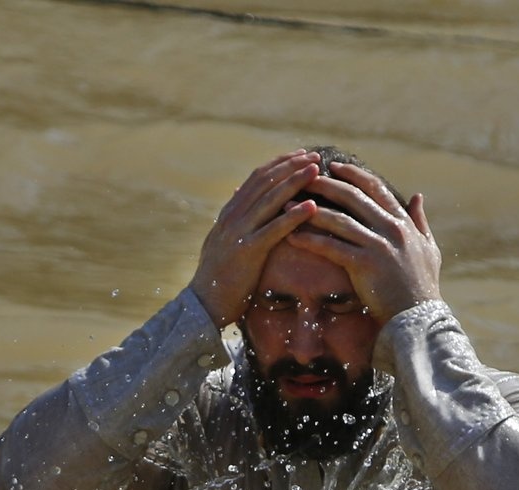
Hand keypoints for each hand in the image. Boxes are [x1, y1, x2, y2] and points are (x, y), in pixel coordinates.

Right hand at [189, 149, 322, 327]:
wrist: (203, 305)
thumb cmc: (218, 280)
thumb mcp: (225, 244)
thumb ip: (235, 223)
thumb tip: (241, 204)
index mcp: (229, 214)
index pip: (256, 179)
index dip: (279, 164)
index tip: (298, 155)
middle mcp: (233, 217)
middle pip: (264, 182)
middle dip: (290, 166)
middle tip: (313, 155)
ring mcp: (238, 233)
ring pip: (270, 199)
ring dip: (295, 182)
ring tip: (315, 170)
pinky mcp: (247, 251)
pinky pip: (274, 229)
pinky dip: (294, 216)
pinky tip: (312, 207)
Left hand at [285, 162, 441, 320]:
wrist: (418, 318)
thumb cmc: (422, 286)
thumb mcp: (428, 248)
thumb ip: (420, 220)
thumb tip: (417, 196)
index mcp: (403, 222)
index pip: (375, 188)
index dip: (353, 175)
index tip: (334, 167)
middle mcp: (391, 229)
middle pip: (353, 197)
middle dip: (326, 185)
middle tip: (304, 178)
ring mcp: (378, 246)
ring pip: (339, 220)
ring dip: (311, 211)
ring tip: (288, 207)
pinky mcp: (365, 265)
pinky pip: (332, 247)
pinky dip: (311, 240)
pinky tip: (292, 237)